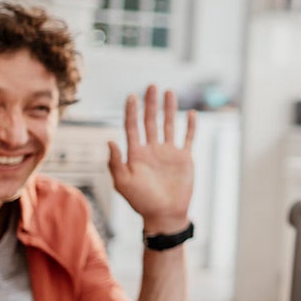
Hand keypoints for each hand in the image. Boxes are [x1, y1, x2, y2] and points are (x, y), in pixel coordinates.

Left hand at [108, 85, 195, 233]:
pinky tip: (191, 113)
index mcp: (136, 153)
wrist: (165, 214)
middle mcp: (152, 149)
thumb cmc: (142, 201)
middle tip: (152, 86)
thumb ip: (115, 162)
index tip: (131, 96)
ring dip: (169, 109)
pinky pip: (188, 138)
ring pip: (169, 125)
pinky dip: (190, 126)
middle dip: (151, 104)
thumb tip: (110, 140)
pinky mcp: (184, 158)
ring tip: (169, 92)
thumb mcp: (123, 183)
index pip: (133, 127)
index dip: (132, 111)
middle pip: (151, 121)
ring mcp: (169, 153)